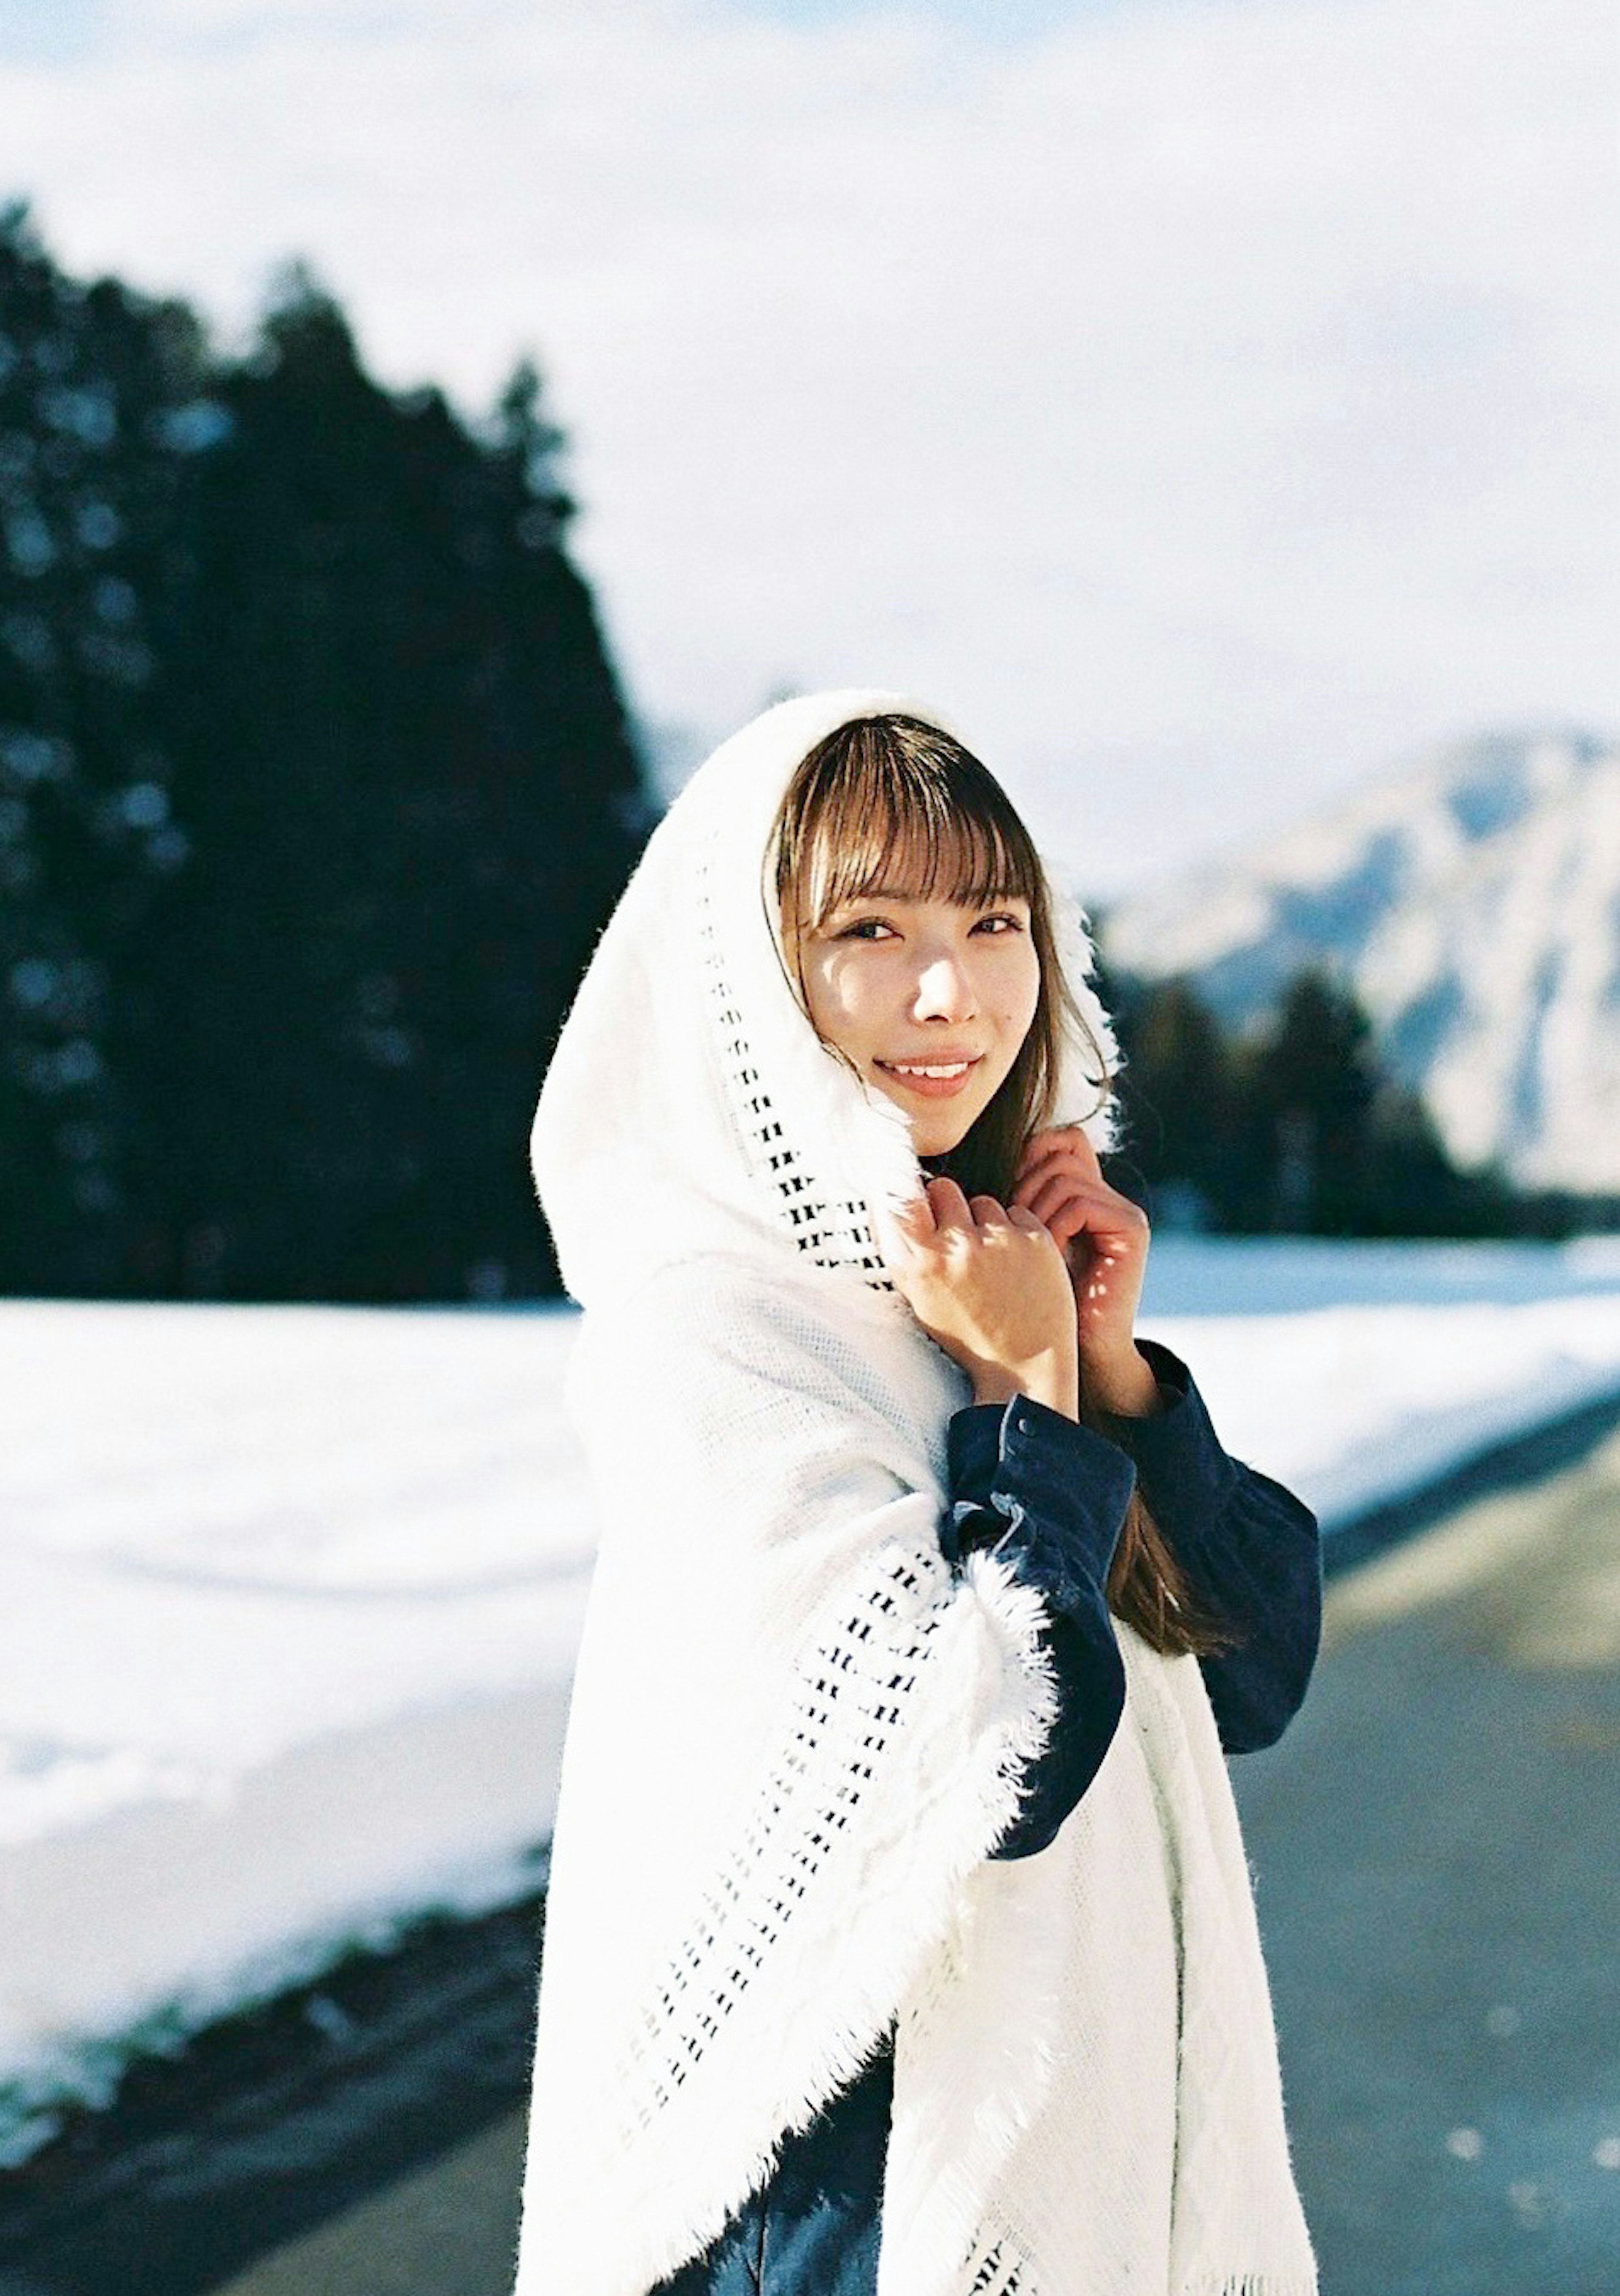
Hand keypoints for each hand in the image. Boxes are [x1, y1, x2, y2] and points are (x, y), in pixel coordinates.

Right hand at [878, 1176, 1078, 1417]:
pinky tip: (1017, 1264)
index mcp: (921, 1265)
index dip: (903, 1185)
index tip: (910, 1189)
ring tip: (992, 1261)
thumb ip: (903, 1252)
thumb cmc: (968, 1333)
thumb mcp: (920, 1299)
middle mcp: (957, 1248)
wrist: (1026, 1365)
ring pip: (983, 1202)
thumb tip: (887, 1198)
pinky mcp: (1035, 1239)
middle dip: (947, 1205)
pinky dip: (1016, 1232)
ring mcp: (999, 1241)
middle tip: (957, 1234)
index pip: (899, 1196)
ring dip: (984, 1222)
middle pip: (943, 1188)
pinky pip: (1017, 1213)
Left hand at [1010, 1126, 1155, 1413]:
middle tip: (1011, 1230)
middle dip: (1024, 1187)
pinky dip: (1054, 1228)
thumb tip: (969, 1167)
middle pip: (1058, 1153)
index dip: (1026, 1156)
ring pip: (1063, 1176)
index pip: (1058, 1140)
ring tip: (1030, 1250)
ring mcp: (1123, 1210)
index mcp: (1082, 1194)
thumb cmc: (1031, 1303)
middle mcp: (1107, 1196)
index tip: (1003, 1198)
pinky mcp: (1131, 1229)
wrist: (1071, 1353)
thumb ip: (1009, 1204)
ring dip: (1035, 1212)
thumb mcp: (1014, 1244)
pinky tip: (1050, 1258)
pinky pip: (1079, 1203)